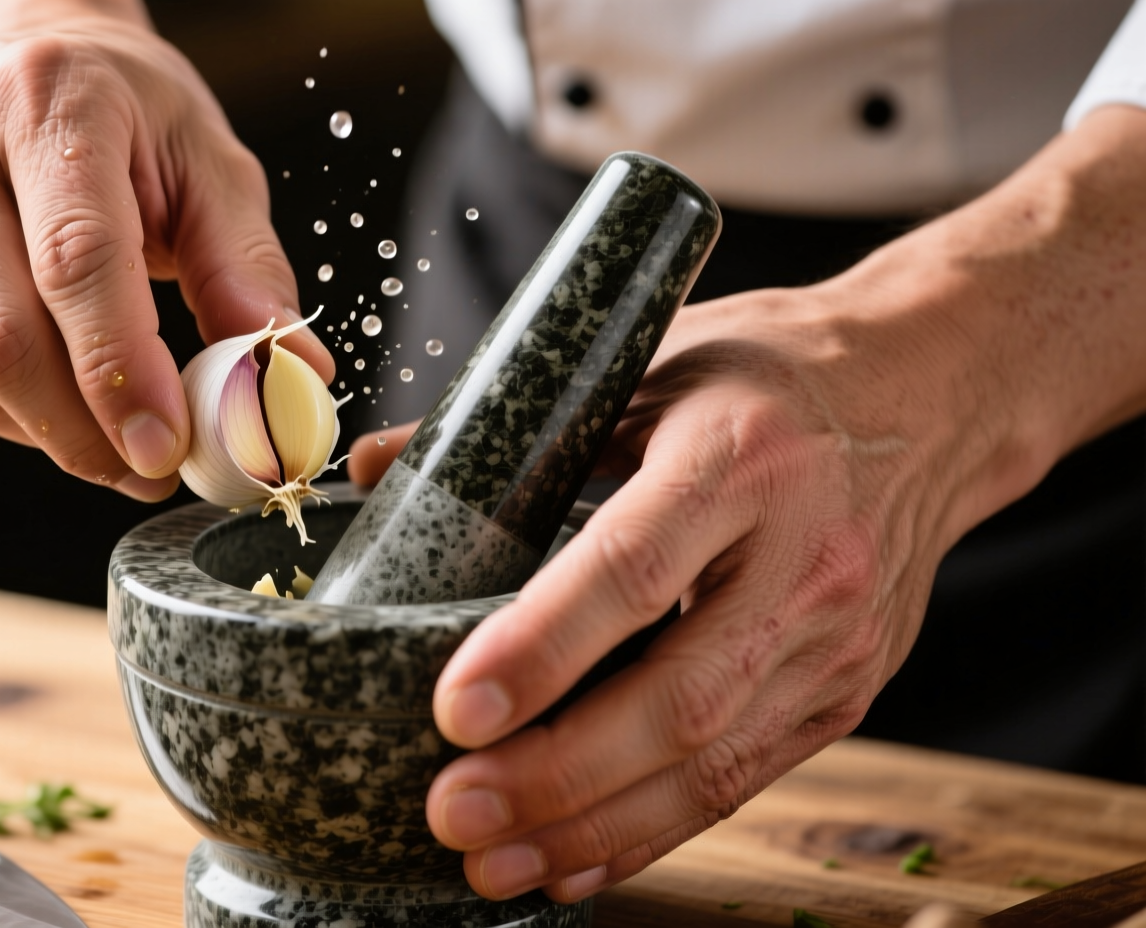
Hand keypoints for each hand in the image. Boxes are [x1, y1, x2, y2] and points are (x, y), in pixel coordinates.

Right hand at [0, 0, 331, 499]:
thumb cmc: (119, 118)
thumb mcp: (205, 162)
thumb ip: (247, 268)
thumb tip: (293, 374)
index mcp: (47, 103)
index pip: (76, 259)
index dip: (120, 369)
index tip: (167, 446)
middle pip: (3, 337)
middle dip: (87, 431)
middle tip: (153, 463)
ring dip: (48, 433)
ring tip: (109, 419)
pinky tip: (45, 388)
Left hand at [347, 105, 1145, 901]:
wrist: (933, 397)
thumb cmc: (771, 375)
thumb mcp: (648, 366)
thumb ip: (515, 429)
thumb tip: (374, 464)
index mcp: (740, 457)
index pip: (631, 568)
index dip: (542, 649)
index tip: (455, 710)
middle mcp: (802, 557)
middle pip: (678, 696)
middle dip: (557, 774)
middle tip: (453, 812)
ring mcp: (838, 639)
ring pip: (712, 763)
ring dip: (593, 827)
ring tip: (492, 863)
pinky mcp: (849, 692)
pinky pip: (744, 781)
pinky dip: (652, 832)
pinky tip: (574, 861)